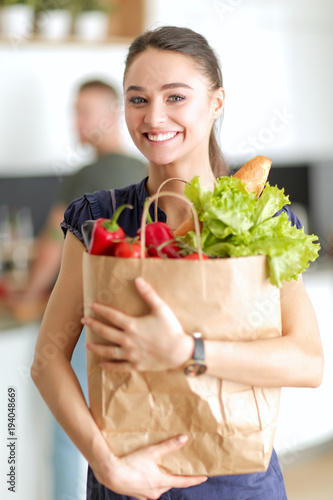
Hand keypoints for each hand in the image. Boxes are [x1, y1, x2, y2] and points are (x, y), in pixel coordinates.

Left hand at [83, 277, 192, 371]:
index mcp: (132, 325)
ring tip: (87, 344)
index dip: (100, 310)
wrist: (180, 352)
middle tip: (84, 321)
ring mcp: (131, 354)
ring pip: (108, 351)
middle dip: (93, 325)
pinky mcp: (136, 365)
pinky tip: (101, 364)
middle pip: (105, 332)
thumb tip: (138, 279)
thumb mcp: (161, 309)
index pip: (111, 316)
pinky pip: (118, 366)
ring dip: (96, 347)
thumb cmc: (171, 329)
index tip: (91, 306)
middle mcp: (128, 340)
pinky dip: (109, 365)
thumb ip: (148, 294)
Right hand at [90, 434, 206, 499]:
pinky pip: (148, 489)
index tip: (204, 477)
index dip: (194, 479)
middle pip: (170, 483)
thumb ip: (169, 445)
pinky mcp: (136, 494)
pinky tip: (145, 474)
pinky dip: (150, 482)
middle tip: (179, 468)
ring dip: (161, 479)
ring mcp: (145, 494)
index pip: (183, 482)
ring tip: (160, 469)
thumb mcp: (152, 452)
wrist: (111, 474)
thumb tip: (184, 439)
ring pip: (159, 487)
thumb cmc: (131, 463)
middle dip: (175, 476)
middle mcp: (155, 492)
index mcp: (161, 482)